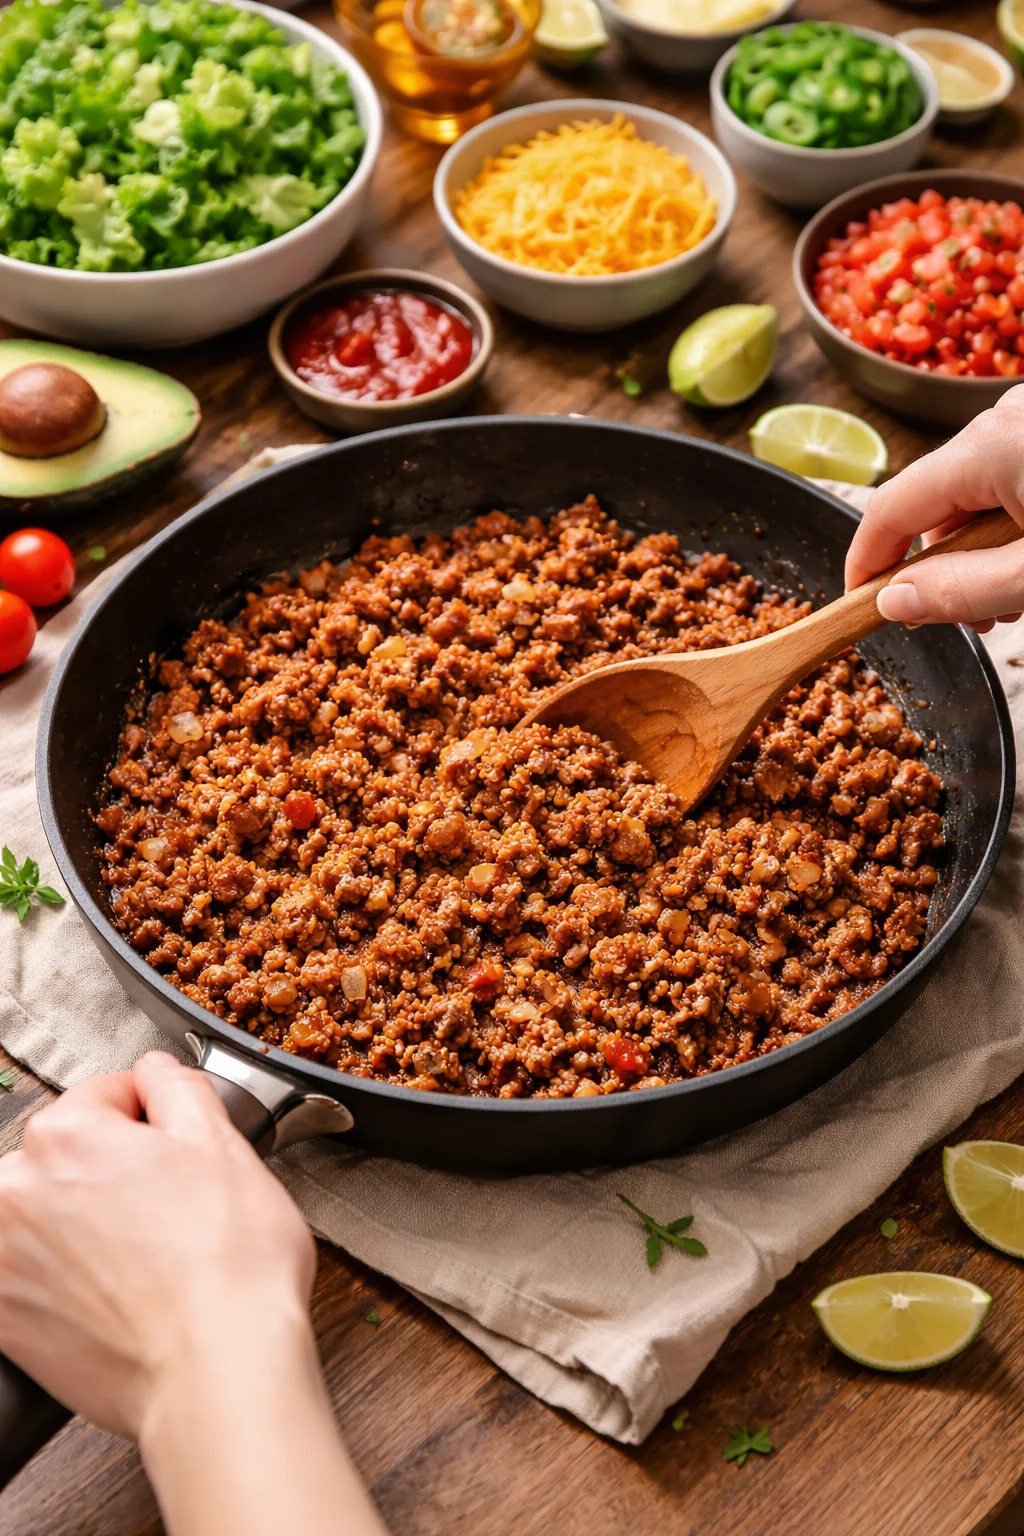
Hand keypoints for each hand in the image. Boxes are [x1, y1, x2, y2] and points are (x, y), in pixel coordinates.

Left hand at [0, 1054, 387, 1535]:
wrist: (218, 1374)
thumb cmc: (230, 1266)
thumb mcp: (224, 1144)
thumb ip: (178, 1087)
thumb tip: (157, 1071)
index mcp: (66, 1135)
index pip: (108, 1093)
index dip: (156, 1118)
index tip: (179, 1152)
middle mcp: (15, 1191)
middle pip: (69, 1153)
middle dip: (114, 1169)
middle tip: (172, 1209)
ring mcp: (2, 1261)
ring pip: (50, 1214)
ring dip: (87, 1222)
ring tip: (147, 1258)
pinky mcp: (4, 1322)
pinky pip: (32, 1275)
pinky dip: (67, 1278)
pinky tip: (117, 1295)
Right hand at [845, 384, 1023, 632]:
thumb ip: (963, 590)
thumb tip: (895, 602)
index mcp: (988, 446)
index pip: (889, 509)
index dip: (866, 564)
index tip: (861, 608)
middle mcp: (1002, 418)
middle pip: (932, 505)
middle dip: (941, 567)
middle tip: (977, 620)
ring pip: (971, 496)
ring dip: (980, 551)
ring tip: (1016, 596)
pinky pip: (1004, 480)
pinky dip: (1008, 524)